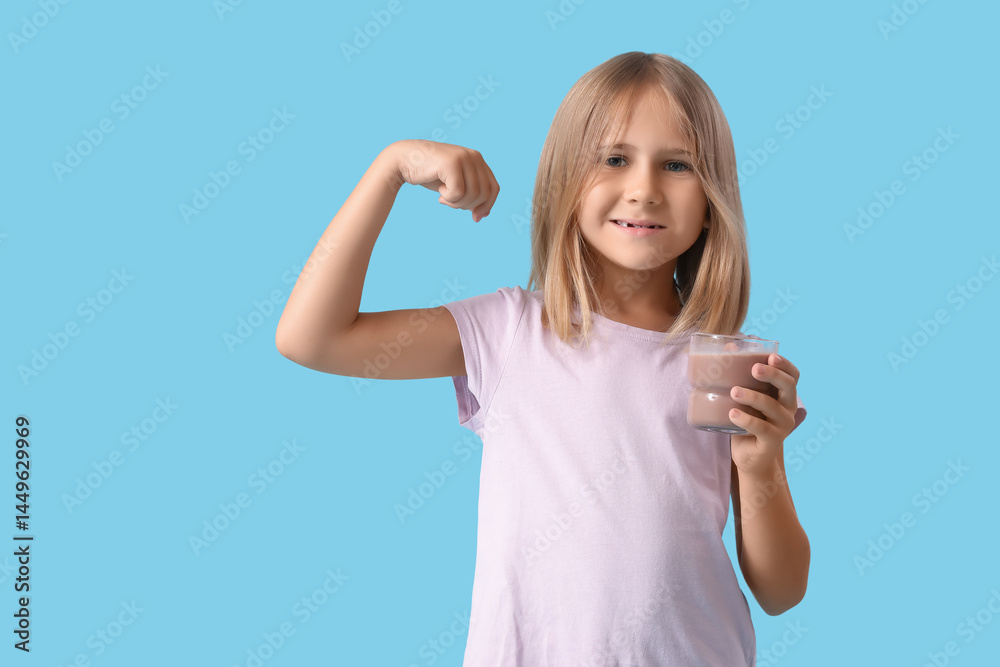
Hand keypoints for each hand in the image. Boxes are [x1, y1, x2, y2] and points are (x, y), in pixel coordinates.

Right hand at [387, 139, 499, 221]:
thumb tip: (484, 215)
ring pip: (472, 195)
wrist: (403, 160)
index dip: (487, 206)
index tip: (475, 218)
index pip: (494, 188)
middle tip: (450, 203)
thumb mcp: (454, 184)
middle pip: (484, 194)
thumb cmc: (429, 174)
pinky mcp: (452, 163)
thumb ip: (470, 194)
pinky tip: (439, 192)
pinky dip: (448, 198)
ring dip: (456, 203)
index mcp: (478, 159)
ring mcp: (463, 157)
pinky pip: (458, 193)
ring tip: (443, 197)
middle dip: (468, 205)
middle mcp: (474, 156)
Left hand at [729, 353, 800, 475]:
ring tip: (734, 391)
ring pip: (772, 406)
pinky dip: (746, 419)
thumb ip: (739, 377)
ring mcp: (782, 425)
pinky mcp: (772, 441)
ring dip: (753, 396)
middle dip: (773, 375)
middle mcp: (788, 408)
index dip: (785, 365)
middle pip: (788, 387)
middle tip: (754, 369)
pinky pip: (761, 428)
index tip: (771, 355)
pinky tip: (732, 413)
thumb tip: (728, 347)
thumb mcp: (744, 400)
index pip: (793, 376)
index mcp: (784, 395)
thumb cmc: (747, 421)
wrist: (750, 457)